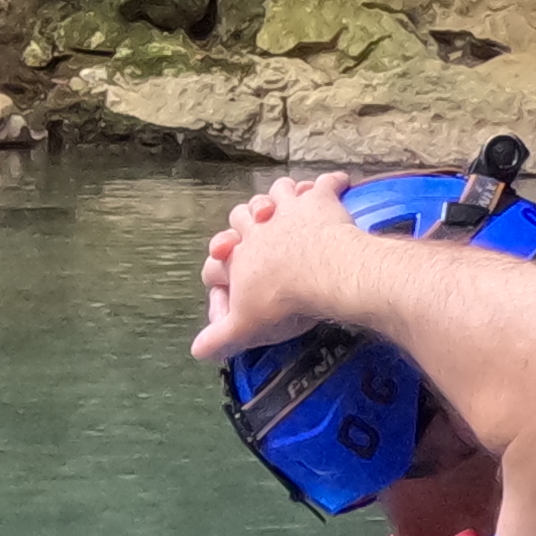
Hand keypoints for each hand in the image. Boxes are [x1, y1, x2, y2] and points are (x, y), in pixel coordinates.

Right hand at [189, 175, 354, 367]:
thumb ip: (219, 337)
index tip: (224, 264)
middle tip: (257, 225)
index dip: (218, 259)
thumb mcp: (245, 327)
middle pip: (243, 213)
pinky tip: (339, 183)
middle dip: (247, 219)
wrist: (322, 274)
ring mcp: (290, 209)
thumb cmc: (280, 302)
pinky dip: (331, 183)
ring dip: (282, 195)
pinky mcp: (320, 202)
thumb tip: (196, 352)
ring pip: (278, 191)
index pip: (219, 251)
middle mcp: (258, 226)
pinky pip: (325, 184)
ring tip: (289, 200)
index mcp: (238, 254)